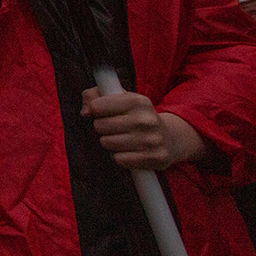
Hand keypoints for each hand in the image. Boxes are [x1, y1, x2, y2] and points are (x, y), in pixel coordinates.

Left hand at [81, 88, 204, 169]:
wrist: (170, 138)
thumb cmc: (137, 116)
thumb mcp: (121, 100)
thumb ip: (96, 96)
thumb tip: (85, 111)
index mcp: (138, 101)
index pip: (97, 106)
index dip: (95, 110)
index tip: (101, 112)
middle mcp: (146, 120)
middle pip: (100, 126)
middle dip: (101, 128)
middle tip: (114, 128)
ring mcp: (152, 140)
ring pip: (107, 143)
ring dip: (109, 143)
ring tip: (122, 139)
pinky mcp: (155, 158)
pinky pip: (119, 159)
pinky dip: (119, 157)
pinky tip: (129, 151)